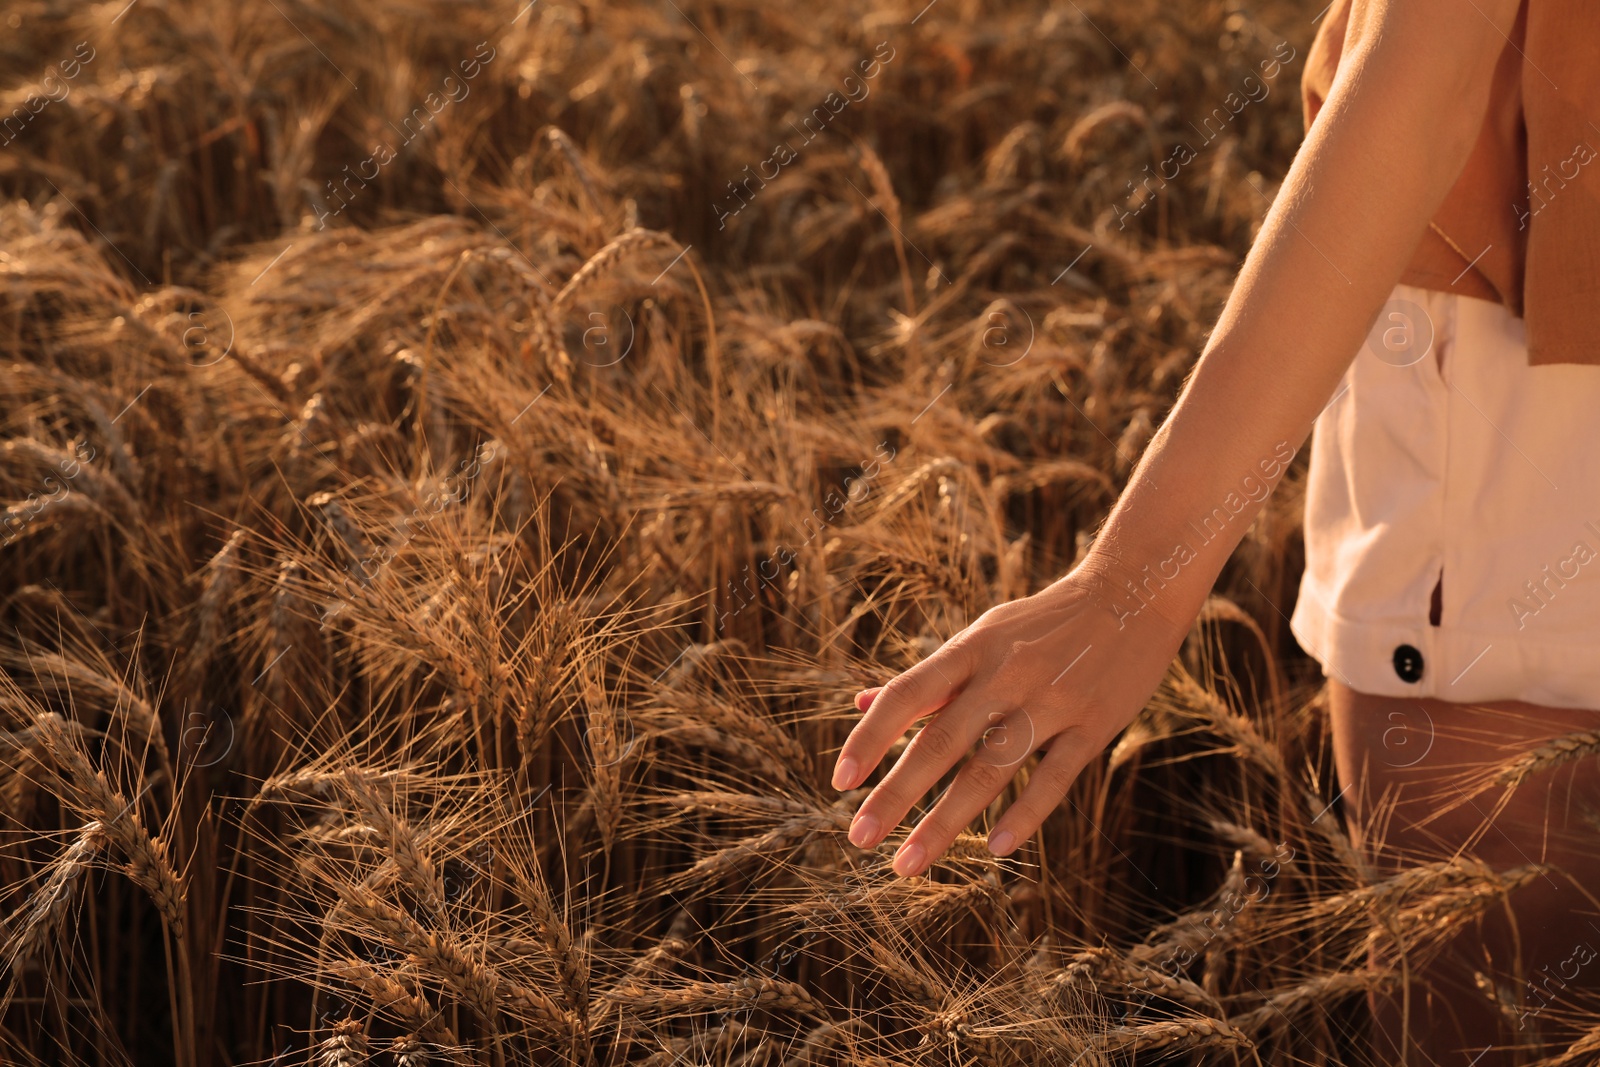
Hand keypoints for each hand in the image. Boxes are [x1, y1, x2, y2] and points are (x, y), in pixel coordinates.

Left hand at [831, 559, 1191, 875]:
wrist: (1133, 592)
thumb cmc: (1042, 624)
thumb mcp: (981, 636)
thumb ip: (928, 679)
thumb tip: (860, 704)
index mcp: (971, 648)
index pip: (907, 694)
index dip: (871, 738)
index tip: (839, 782)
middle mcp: (1006, 673)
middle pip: (942, 740)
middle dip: (897, 794)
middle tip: (858, 839)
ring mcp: (1053, 699)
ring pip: (992, 767)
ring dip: (946, 820)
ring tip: (908, 863)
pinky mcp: (1096, 724)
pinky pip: (1056, 776)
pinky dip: (1025, 813)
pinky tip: (994, 847)